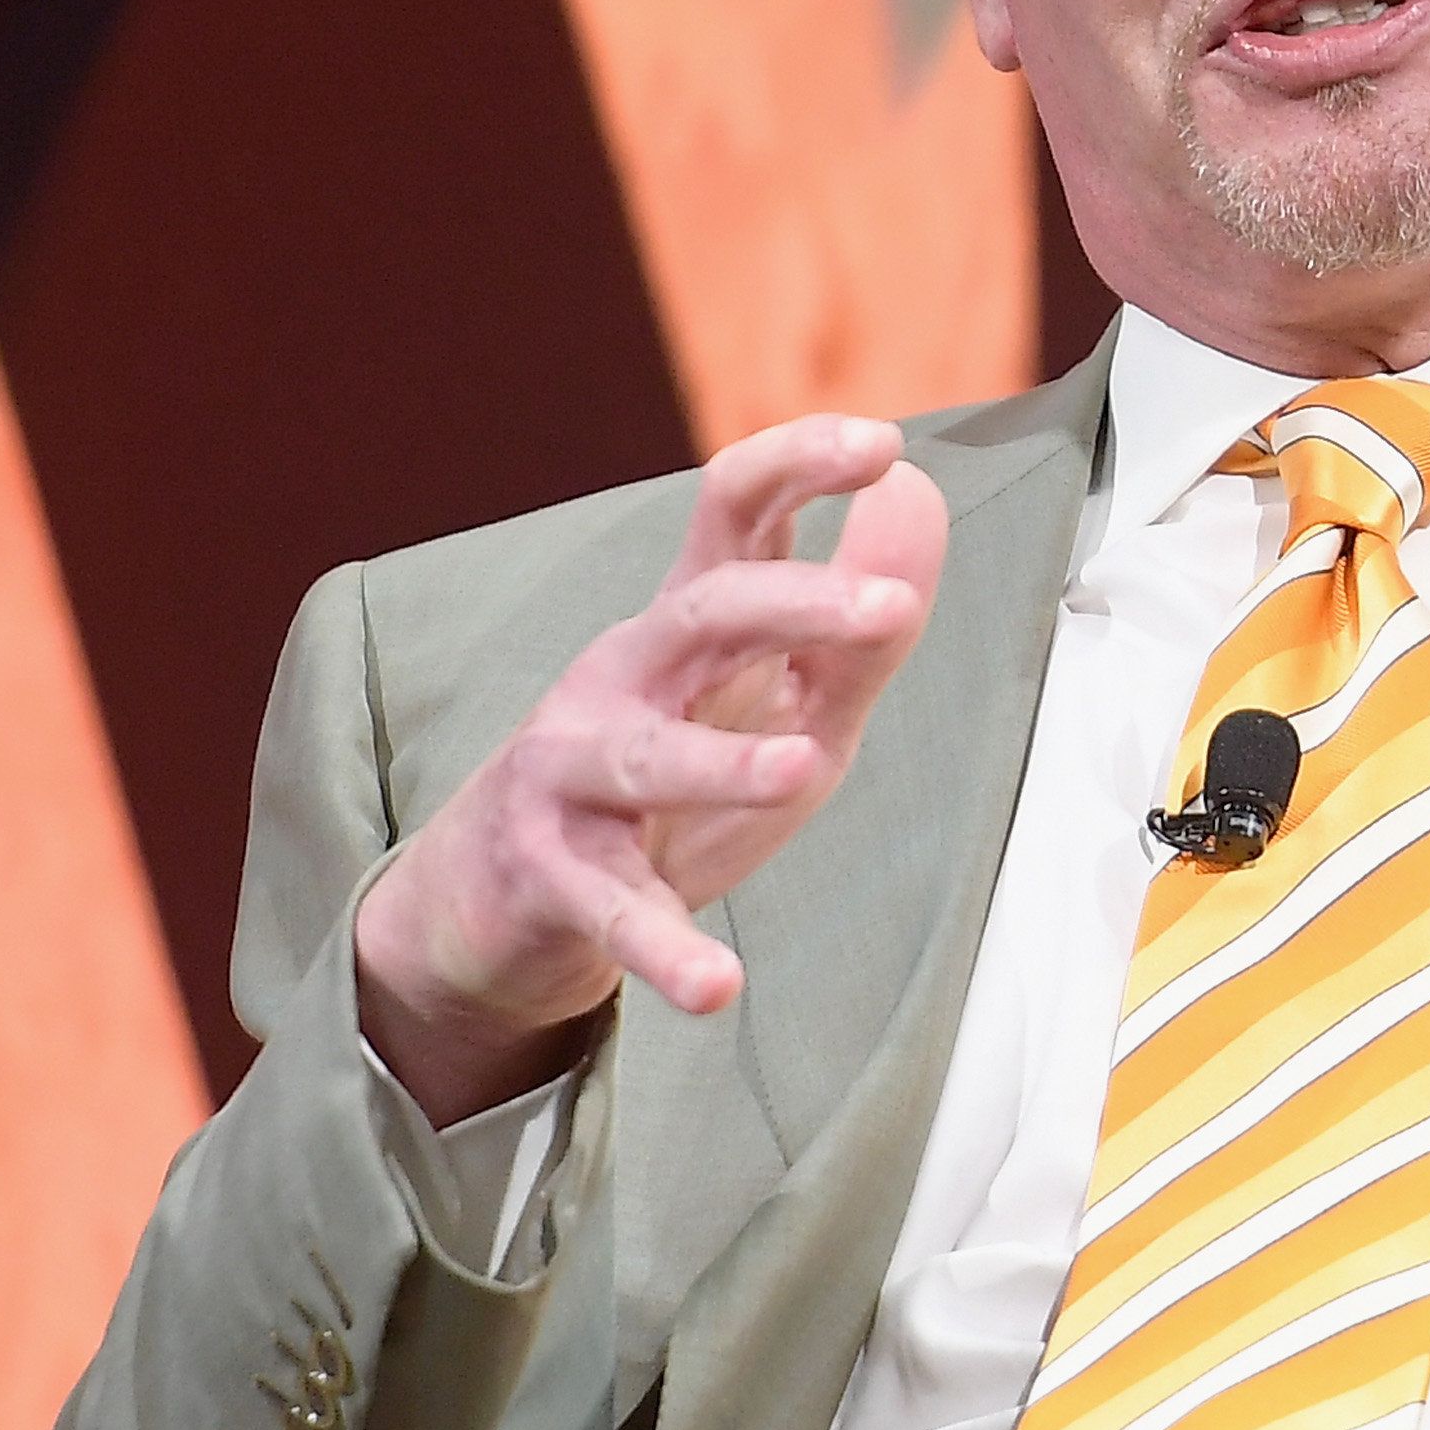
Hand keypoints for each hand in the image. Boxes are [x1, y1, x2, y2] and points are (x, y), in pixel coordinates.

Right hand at [354, 414, 948, 1123]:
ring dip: (725, 764)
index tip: (882, 442)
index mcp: (686, 620)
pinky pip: (613, 914)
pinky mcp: (551, 876)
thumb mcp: (784, 704)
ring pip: (646, 758)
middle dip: (793, 602)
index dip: (800, 464)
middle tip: (889, 604)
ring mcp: (574, 773)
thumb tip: (921, 494)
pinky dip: (664, 950)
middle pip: (701, 612)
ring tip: (802, 768)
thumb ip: (859, 624)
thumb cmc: (673, 782)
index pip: (733, 508)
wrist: (509, 906)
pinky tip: (716, 987)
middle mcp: (622, 675)